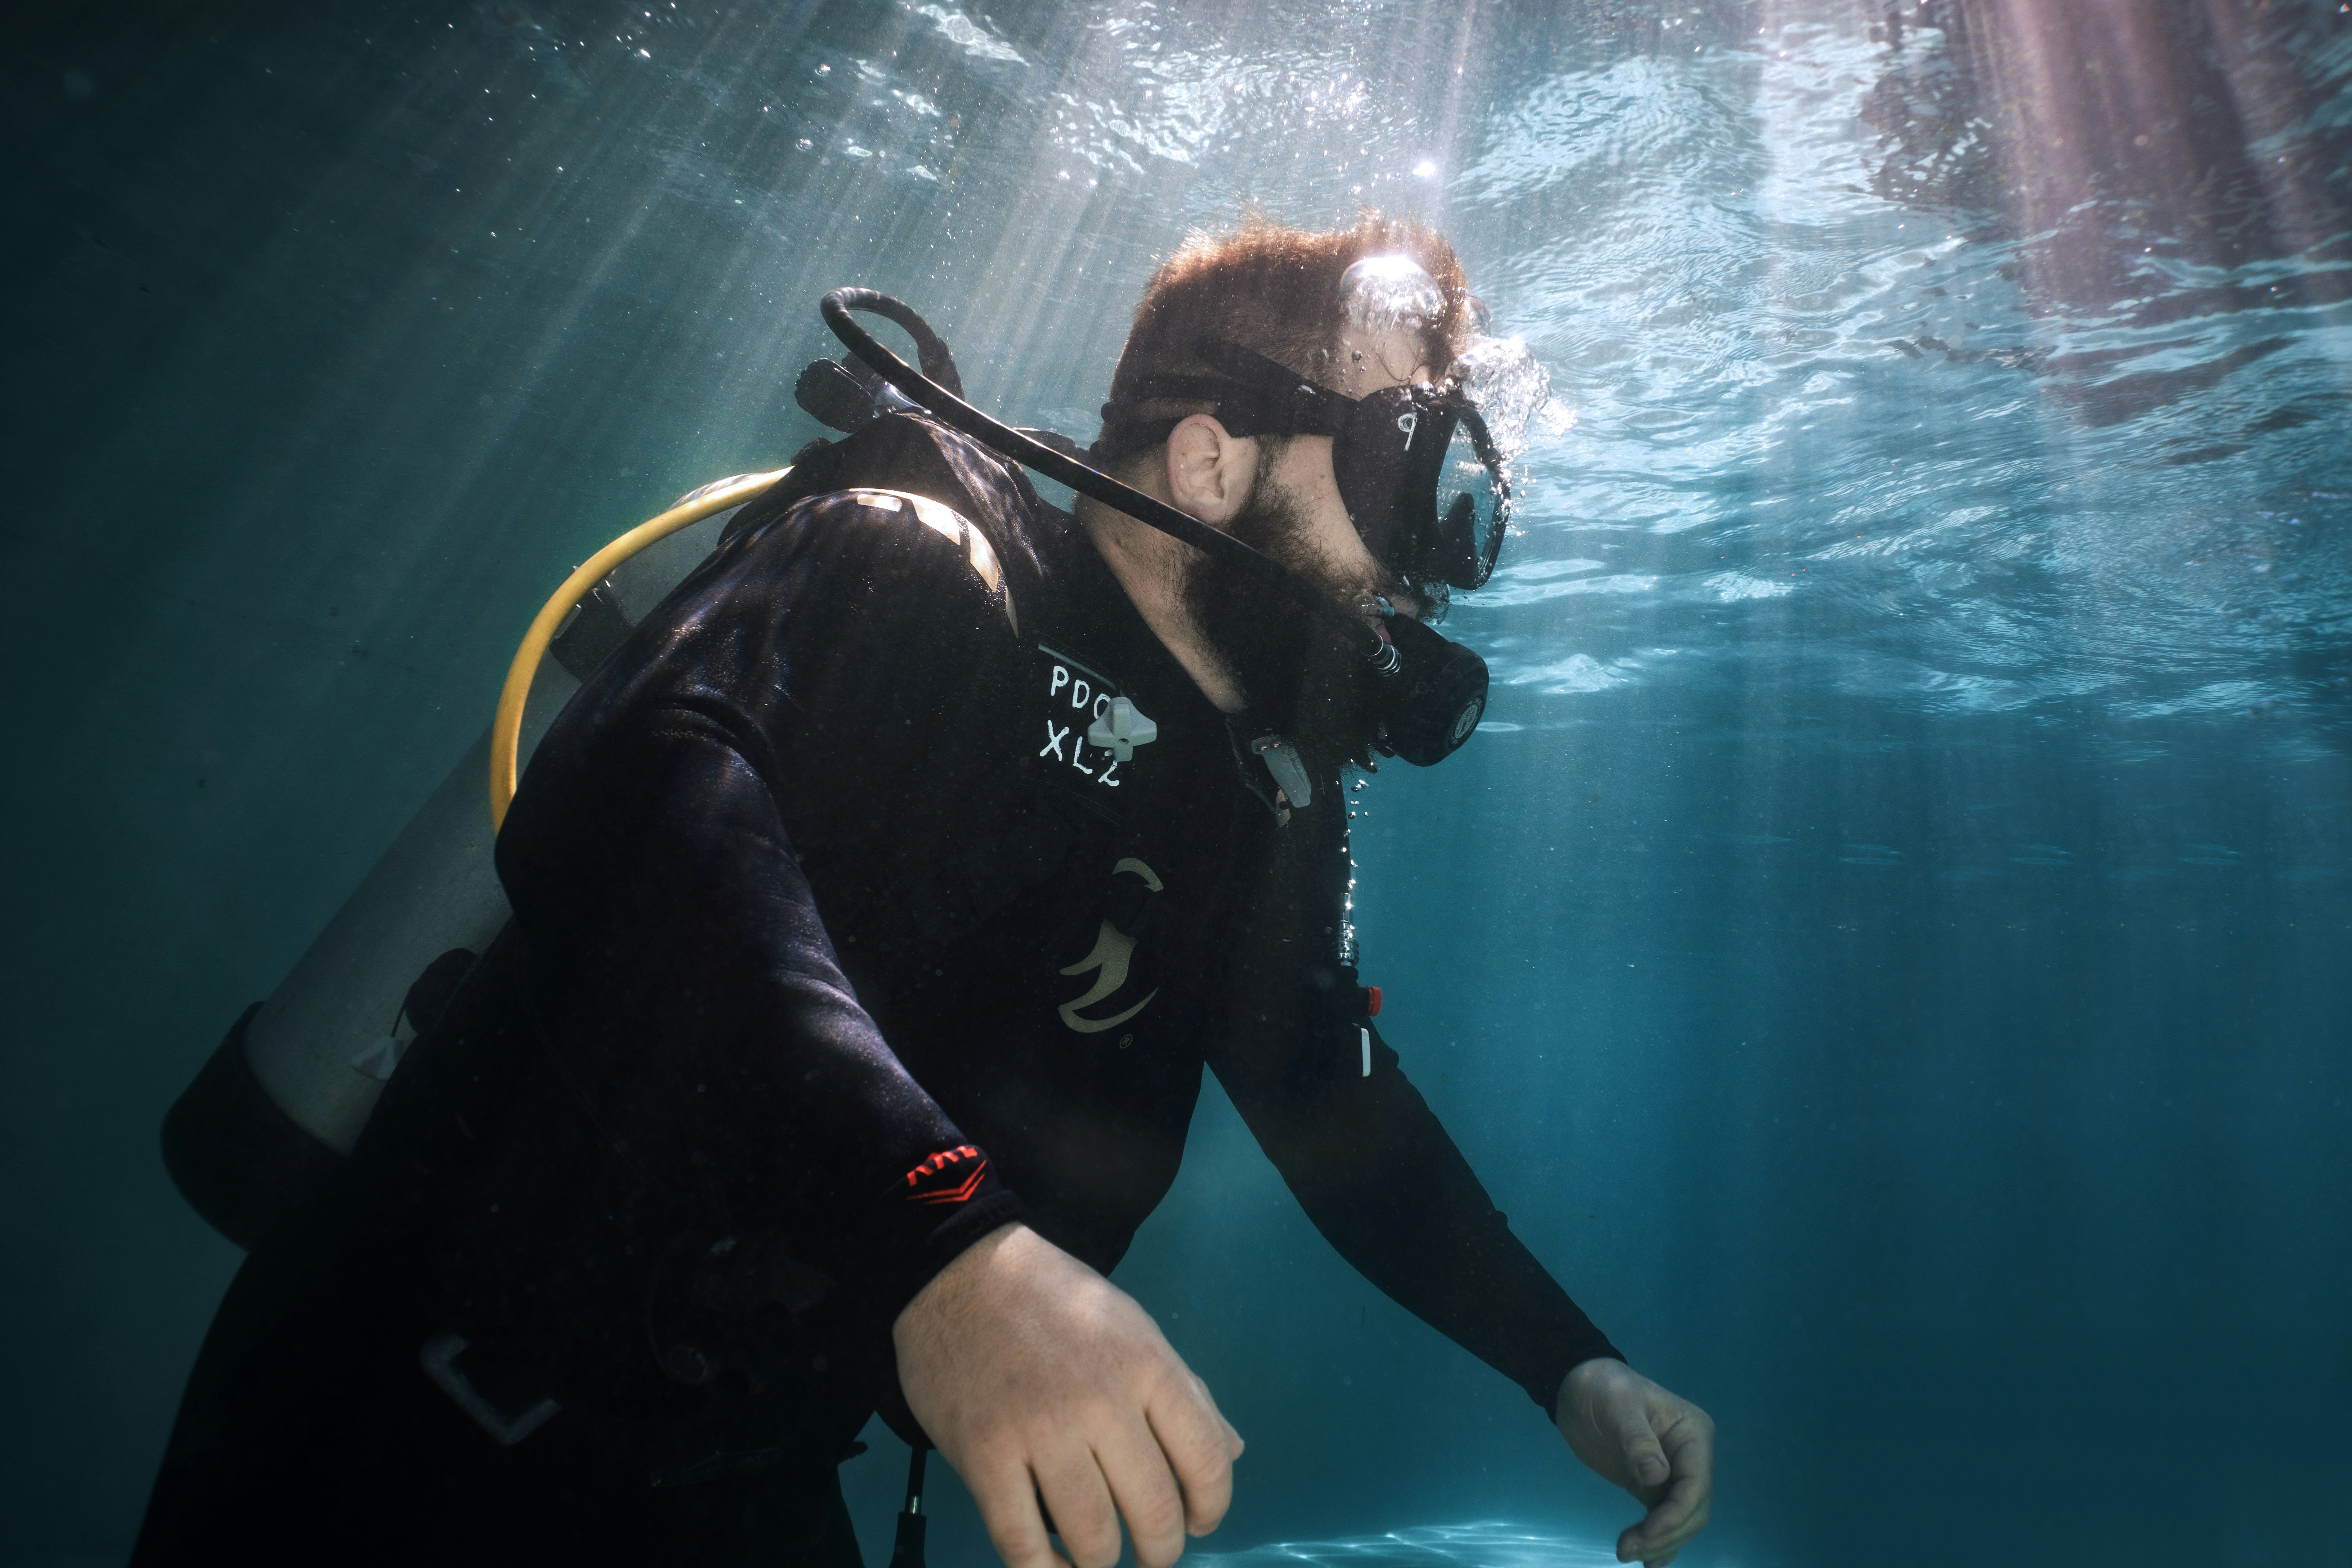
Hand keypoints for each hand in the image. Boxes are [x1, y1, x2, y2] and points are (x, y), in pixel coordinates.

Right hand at [894, 1223, 1243, 1567]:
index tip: (1198, 1522)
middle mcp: (1100, 1401)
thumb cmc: (1053, 1300)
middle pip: (1154, 1511)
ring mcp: (1039, 1432)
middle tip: (1152, 1552)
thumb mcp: (1133, 1327)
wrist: (958, 1272)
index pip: (1207, 1461)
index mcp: (1146, 1365)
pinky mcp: (984, 1456)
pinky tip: (1056, 1566)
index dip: (1211, 1507)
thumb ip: (1186, 1390)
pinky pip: (1023, 1546)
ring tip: (1101, 1555)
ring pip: (1094, 1539)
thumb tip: (1233, 1450)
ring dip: (1104, 1562)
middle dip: (1161, 1549)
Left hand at [1554, 1358, 1714, 1565]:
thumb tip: (1657, 1477)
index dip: (1675, 1515)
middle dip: (1665, 1534)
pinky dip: (1657, 1542)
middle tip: (1626, 1550)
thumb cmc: (1599, 1388)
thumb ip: (1636, 1439)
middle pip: (1692, 1509)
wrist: (1576, 1389)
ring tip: (1625, 1553)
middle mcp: (1691, 1457)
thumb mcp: (1617, 1405)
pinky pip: (1663, 1520)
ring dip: (1659, 1543)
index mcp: (1693, 1434)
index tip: (1646, 1533)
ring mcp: (1673, 1474)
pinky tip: (1646, 1562)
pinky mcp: (1653, 1487)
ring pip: (1681, 1521)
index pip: (1696, 1485)